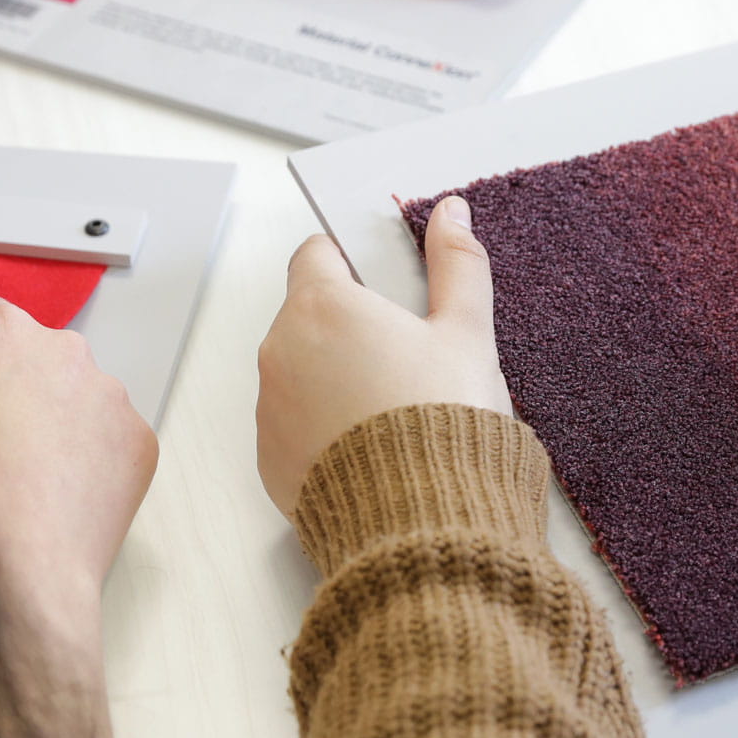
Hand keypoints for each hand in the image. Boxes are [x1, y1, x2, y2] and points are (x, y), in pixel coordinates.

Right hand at [0, 297, 154, 737]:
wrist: (7, 582)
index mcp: (0, 331)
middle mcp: (66, 350)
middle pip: (31, 355)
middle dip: (8, 389)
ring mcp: (111, 397)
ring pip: (72, 396)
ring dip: (49, 423)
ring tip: (11, 484)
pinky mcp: (140, 444)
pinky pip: (106, 438)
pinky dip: (85, 460)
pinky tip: (48, 499)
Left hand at [257, 196, 512, 517]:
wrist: (419, 524)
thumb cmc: (442, 423)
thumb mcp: (467, 334)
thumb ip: (457, 265)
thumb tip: (451, 214)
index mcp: (323, 305)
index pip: (319, 253)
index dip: (355, 261)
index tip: (388, 284)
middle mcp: (281, 351)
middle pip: (310, 314)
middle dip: (353, 324)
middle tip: (410, 353)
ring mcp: (270, 408)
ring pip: (301, 370)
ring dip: (337, 376)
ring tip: (398, 406)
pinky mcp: (271, 459)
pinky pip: (296, 424)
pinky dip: (326, 426)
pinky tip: (377, 445)